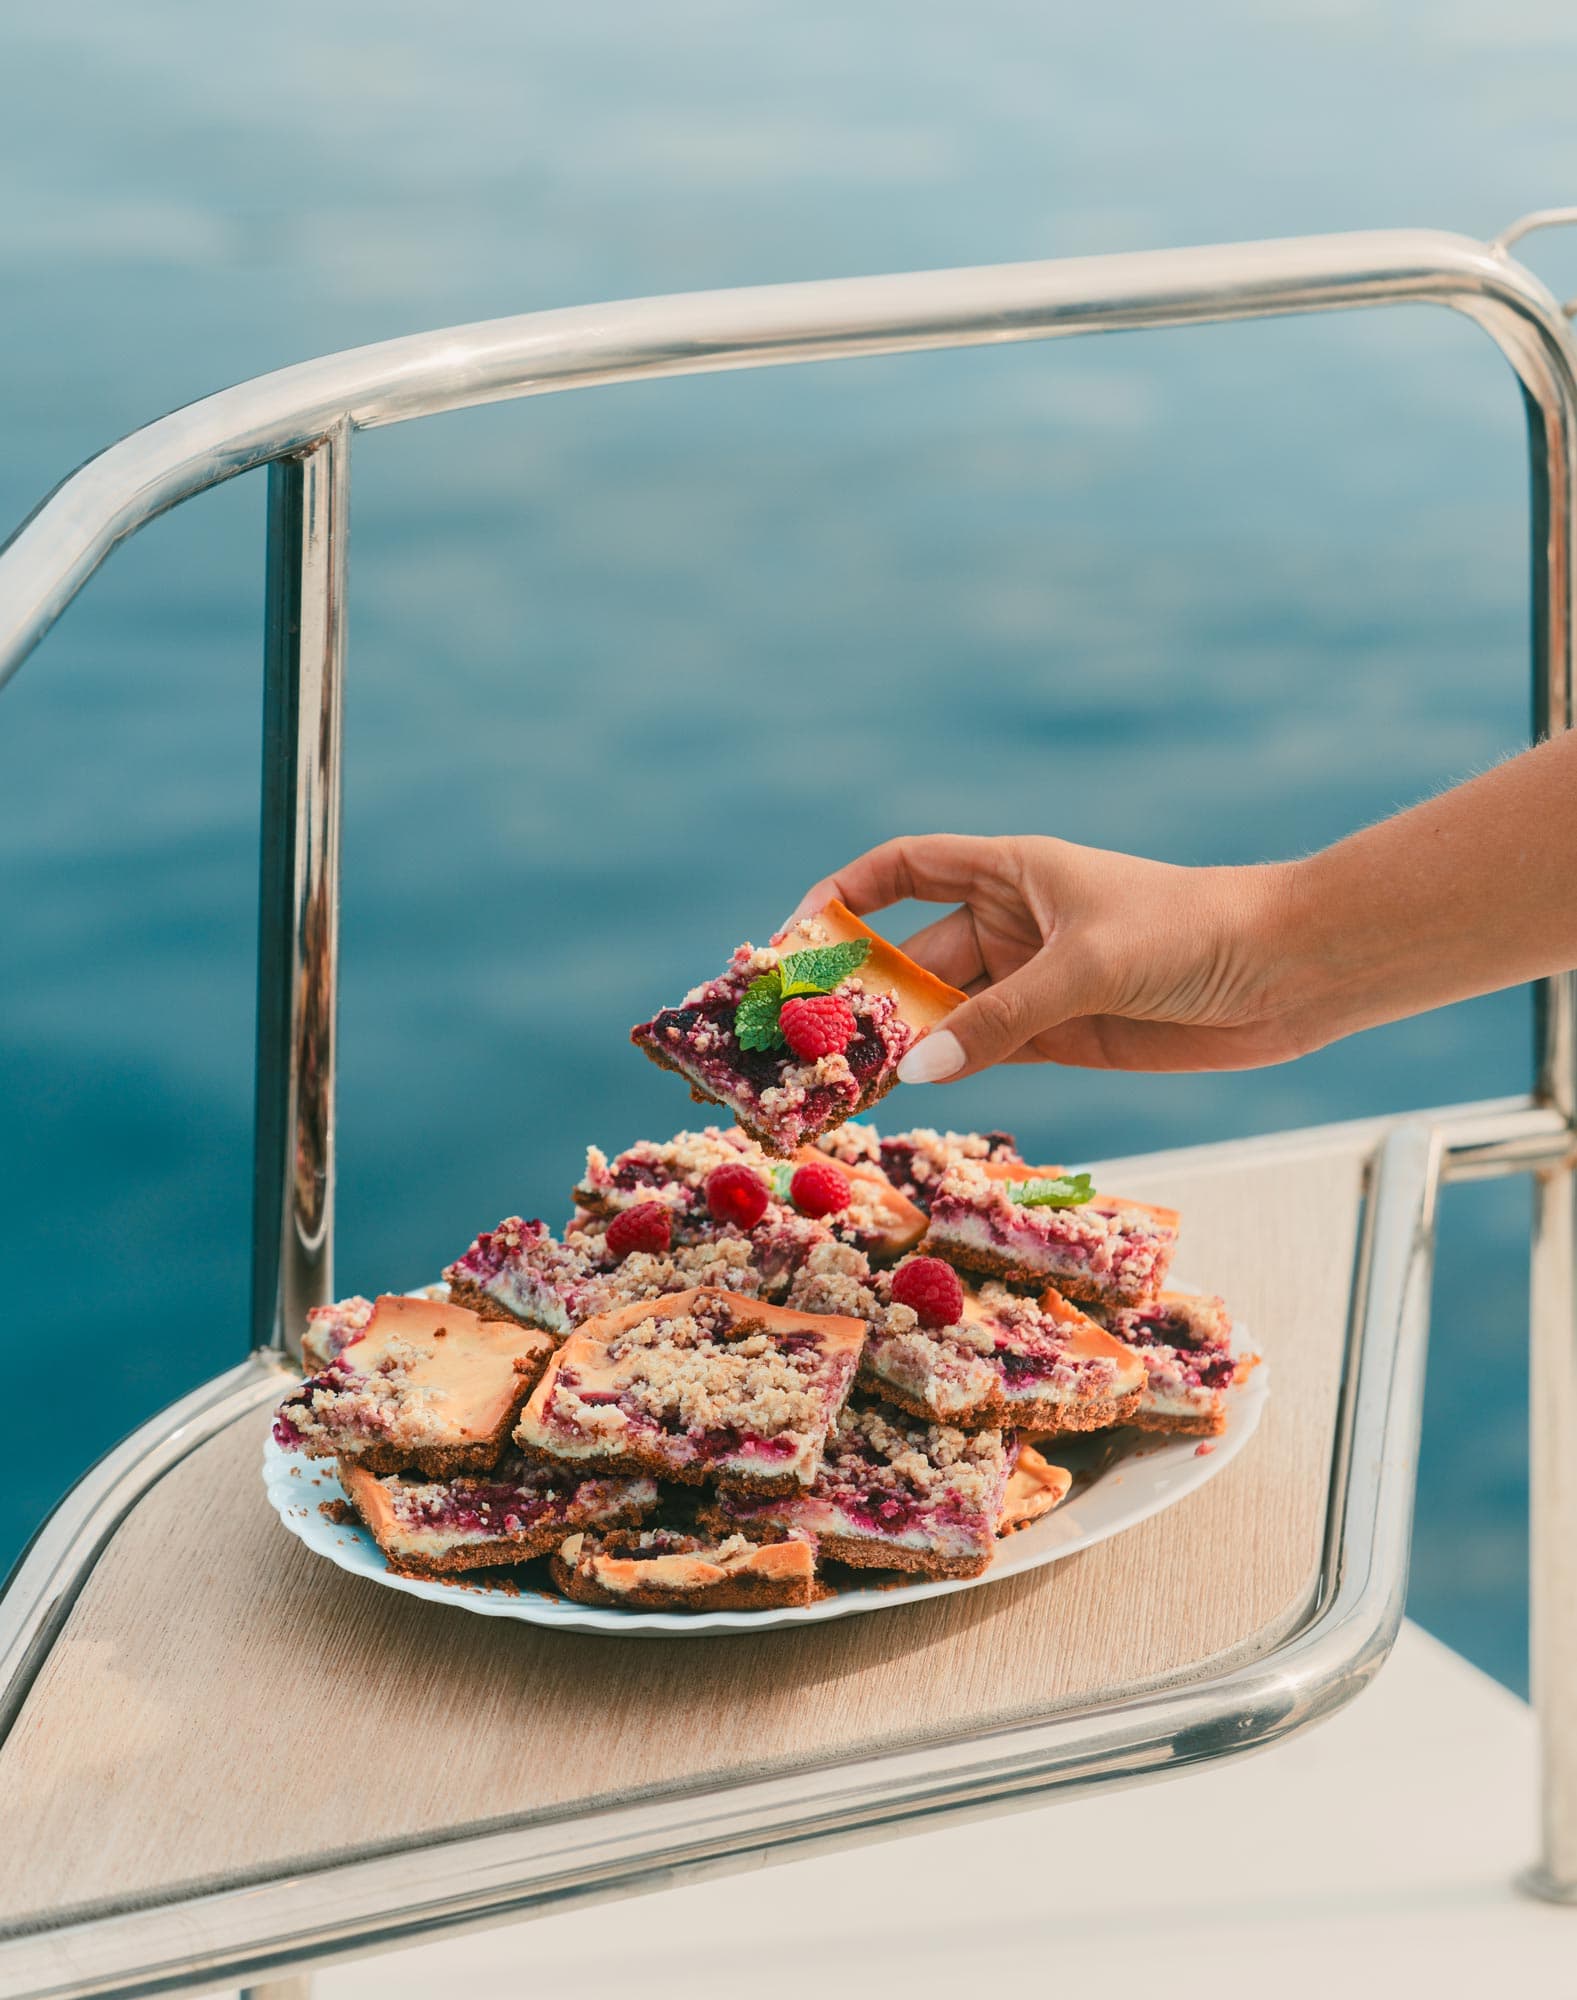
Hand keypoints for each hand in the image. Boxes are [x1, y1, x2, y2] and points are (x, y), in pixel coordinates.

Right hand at [793, 834, 1310, 1081]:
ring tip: (841, 1081)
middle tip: (810, 1043)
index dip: (845, 896)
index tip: (796, 936)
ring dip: (900, 1042)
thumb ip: (998, 1020)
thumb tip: (913, 1071)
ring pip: (944, 1013)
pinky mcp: (1059, 1035)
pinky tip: (908, 1093)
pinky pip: (982, 1052)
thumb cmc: (1190, 933)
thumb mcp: (1085, 968)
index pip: (902, 868)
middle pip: (912, 956)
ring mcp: (1032, 982)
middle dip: (864, 994)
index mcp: (1009, 871)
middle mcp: (1010, 923)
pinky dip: (946, 1071)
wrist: (1289, 973)